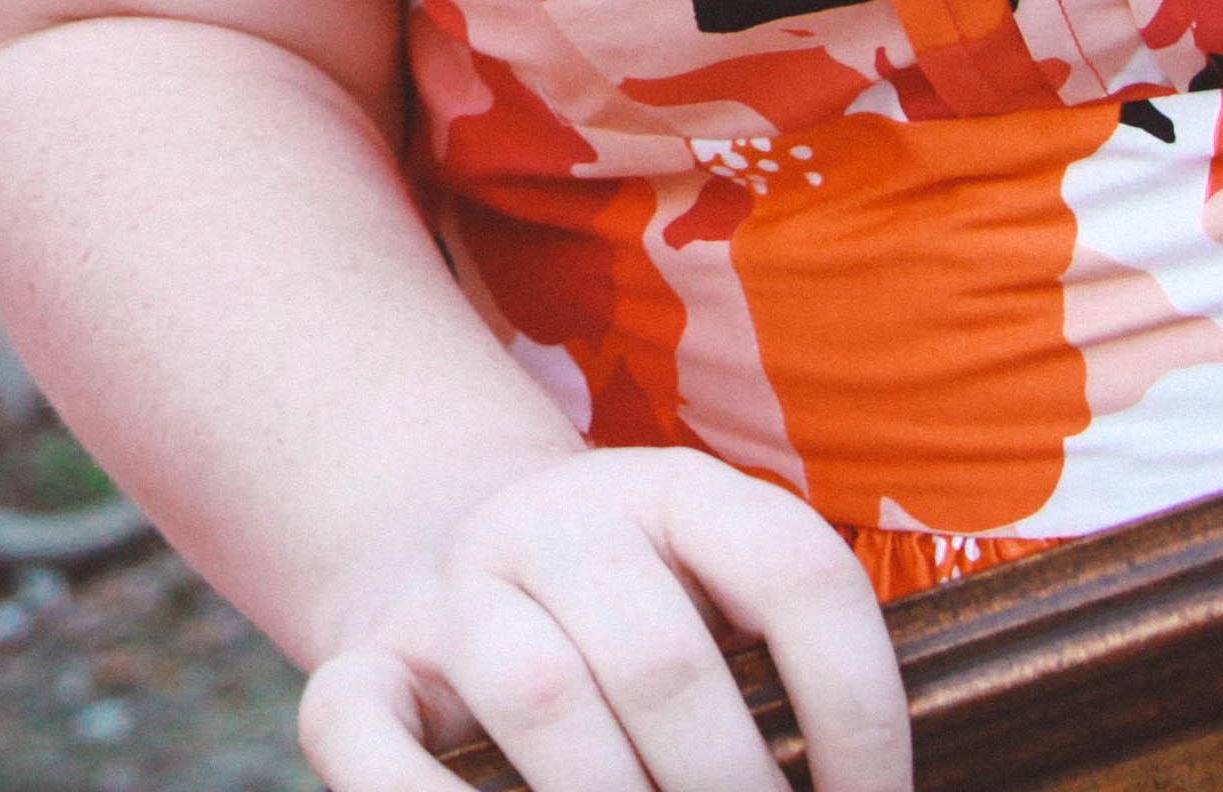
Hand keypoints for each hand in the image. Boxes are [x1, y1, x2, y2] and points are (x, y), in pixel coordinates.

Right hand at [299, 447, 910, 791]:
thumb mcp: (714, 602)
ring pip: (534, 690)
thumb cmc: (632, 622)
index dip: (861, 708)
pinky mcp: (361, 660)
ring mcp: (448, 587)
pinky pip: (362, 730)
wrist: (444, 551)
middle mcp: (554, 519)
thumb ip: (777, 678)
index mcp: (670, 493)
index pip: (795, 571)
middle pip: (658, 654)